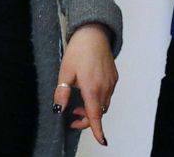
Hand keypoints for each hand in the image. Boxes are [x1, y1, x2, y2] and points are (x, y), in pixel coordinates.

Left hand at [53, 24, 117, 145]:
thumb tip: (59, 109)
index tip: (102, 141)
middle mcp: (105, 87)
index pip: (95, 115)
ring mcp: (111, 81)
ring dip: (93, 107)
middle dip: (88, 118)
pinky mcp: (114, 76)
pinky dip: (99, 97)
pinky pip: (108, 93)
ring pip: (104, 103)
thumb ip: (62, 92)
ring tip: (79, 101)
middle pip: (99, 112)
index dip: (98, 130)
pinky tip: (88, 89)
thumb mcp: (65, 71)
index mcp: (92, 88)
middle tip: (73, 115)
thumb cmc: (79, 49)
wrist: (94, 32)